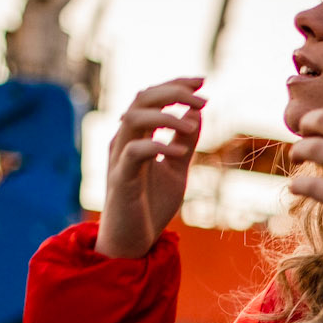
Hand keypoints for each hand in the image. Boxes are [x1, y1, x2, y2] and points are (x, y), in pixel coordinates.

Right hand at [96, 77, 205, 258]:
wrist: (134, 242)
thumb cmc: (151, 204)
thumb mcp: (177, 168)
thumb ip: (185, 140)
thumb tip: (196, 112)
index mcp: (136, 135)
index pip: (150, 96)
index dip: (175, 84)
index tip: (202, 80)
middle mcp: (124, 140)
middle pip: (141, 98)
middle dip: (173, 92)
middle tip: (203, 99)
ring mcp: (119, 158)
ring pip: (133, 118)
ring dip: (166, 116)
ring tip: (192, 127)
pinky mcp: (120, 179)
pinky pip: (135, 152)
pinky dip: (159, 146)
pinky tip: (181, 152)